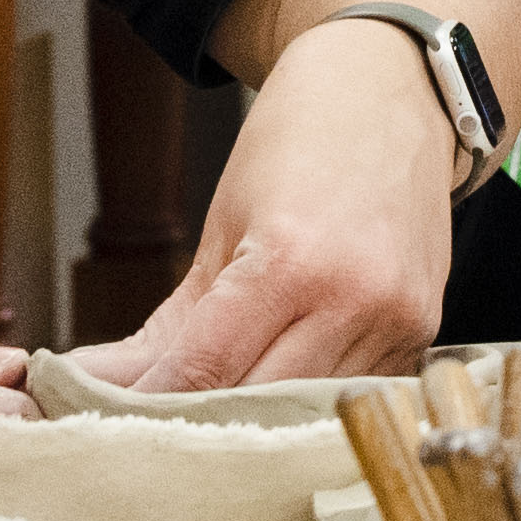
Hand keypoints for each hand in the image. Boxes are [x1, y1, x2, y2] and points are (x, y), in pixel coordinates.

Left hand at [71, 18, 456, 391]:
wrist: (394, 92)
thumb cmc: (300, 142)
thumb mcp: (223, 225)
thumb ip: (168, 323)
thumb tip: (97, 382)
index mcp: (292, 260)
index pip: (208, 369)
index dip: (151, 404)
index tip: (111, 421)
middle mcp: (355, 299)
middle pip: (256, 404)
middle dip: (196, 422)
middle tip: (148, 428)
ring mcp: (398, 321)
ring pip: (305, 413)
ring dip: (253, 421)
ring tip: (207, 417)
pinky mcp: (423, 335)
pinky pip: (350, 396)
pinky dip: (308, 404)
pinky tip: (277, 394)